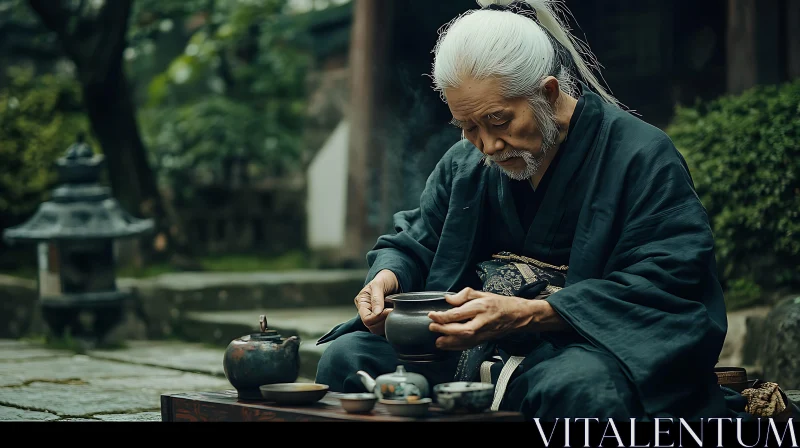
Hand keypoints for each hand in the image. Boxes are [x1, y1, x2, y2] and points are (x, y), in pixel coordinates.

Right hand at [354, 269, 398, 335]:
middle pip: (371, 326)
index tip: (389, 310)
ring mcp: (374, 315)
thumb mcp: (379, 284)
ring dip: (387, 323)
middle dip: (383, 321)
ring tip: (394, 312)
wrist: (394, 278)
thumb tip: (376, 313)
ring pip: (378, 329)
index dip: (378, 317)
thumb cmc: (385, 278)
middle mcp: (366, 311)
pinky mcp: (382, 318)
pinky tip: (395, 315)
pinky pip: (384, 327)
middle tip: (393, 311)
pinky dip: (390, 323)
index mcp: (362, 302)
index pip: (366, 319)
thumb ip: (377, 298)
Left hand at [427, 287, 567, 350]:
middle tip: (432, 327)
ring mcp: (484, 333)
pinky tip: (447, 346)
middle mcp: (482, 321)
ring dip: (449, 342)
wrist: (518, 316)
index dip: (443, 316)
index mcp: (481, 307)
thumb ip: (464, 295)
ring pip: (465, 340)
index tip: (432, 314)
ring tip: (437, 341)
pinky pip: (469, 345)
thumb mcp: (482, 293)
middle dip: (444, 330)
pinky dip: (457, 347)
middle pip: (461, 329)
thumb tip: (448, 299)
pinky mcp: (484, 340)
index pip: (458, 313)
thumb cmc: (499, 303)